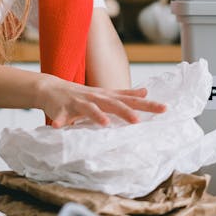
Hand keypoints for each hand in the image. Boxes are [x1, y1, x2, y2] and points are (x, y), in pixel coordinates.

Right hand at [38, 75, 165, 127]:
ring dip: (96, 115)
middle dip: (125, 112)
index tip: (164, 108)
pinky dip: (60, 122)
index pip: (130, 101)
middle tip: (137, 121)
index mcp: (106, 97)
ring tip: (105, 123)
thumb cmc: (81, 94)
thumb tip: (146, 92)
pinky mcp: (61, 109)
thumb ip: (124, 95)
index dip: (147, 105)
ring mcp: (78, 102)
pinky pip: (61, 117)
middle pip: (113, 104)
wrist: (51, 88)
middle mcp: (95, 98)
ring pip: (89, 108)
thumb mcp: (105, 94)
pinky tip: (59, 127)